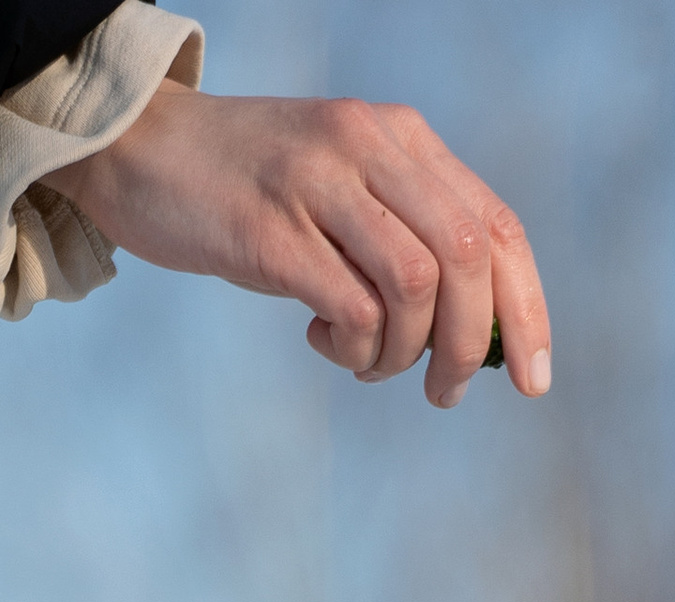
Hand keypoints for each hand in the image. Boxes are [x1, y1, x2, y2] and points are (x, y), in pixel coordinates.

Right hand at [39, 82, 550, 409]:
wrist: (141, 149)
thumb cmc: (248, 189)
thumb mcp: (341, 189)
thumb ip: (404, 233)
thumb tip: (474, 334)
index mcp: (400, 137)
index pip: (497, 226)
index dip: (527, 310)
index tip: (533, 380)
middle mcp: (368, 148)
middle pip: (469, 258)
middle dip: (472, 346)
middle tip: (444, 392)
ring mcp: (318, 186)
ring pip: (417, 287)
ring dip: (406, 353)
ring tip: (370, 364)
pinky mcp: (269, 233)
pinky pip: (351, 308)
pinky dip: (355, 347)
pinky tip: (325, 341)